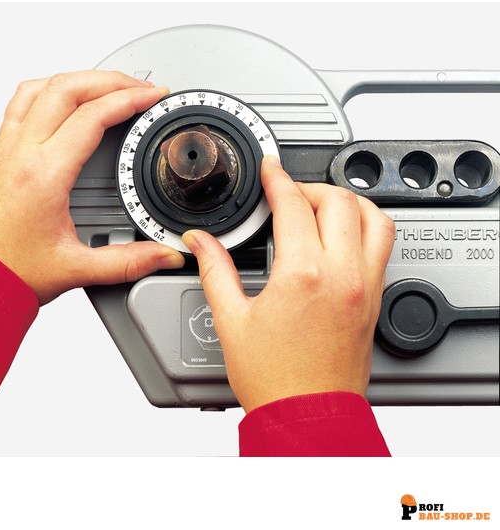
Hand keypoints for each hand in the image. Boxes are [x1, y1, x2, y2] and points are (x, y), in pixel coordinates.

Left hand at [0, 71, 184, 304]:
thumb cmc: (5, 269)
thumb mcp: (76, 268)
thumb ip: (127, 263)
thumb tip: (162, 255)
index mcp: (43, 174)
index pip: (92, 116)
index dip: (129, 99)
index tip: (152, 96)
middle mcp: (21, 152)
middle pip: (67, 87)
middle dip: (111, 80)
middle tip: (140, 87)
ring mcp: (7, 147)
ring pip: (42, 86)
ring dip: (80, 78)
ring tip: (108, 85)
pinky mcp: (0, 152)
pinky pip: (23, 100)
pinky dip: (51, 88)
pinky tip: (65, 98)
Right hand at [182, 156, 394, 412]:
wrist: (307, 414)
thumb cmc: (274, 378)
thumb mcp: (231, 319)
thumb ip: (214, 270)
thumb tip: (200, 242)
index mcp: (303, 274)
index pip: (294, 204)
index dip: (277, 178)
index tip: (269, 169)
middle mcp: (342, 274)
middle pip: (338, 200)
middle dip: (309, 186)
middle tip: (287, 192)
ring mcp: (365, 285)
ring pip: (373, 216)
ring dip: (347, 201)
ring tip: (320, 205)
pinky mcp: (374, 298)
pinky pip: (383, 244)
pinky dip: (367, 224)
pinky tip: (344, 232)